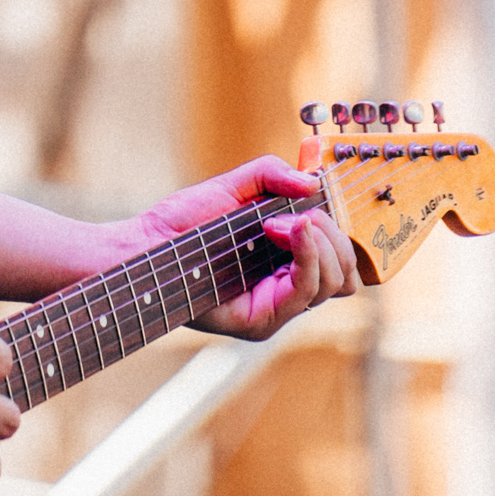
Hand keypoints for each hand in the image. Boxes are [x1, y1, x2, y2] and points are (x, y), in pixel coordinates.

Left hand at [137, 154, 360, 341]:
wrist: (148, 246)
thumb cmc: (186, 221)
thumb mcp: (233, 186)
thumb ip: (271, 175)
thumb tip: (314, 181)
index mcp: (287, 263)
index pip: (342, 260)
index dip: (340, 230)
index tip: (317, 199)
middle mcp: (287, 290)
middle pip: (347, 275)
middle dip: (335, 235)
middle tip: (301, 214)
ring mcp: (278, 308)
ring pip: (335, 284)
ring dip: (321, 243)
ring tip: (281, 222)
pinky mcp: (263, 320)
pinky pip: (306, 291)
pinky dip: (307, 255)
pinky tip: (287, 230)